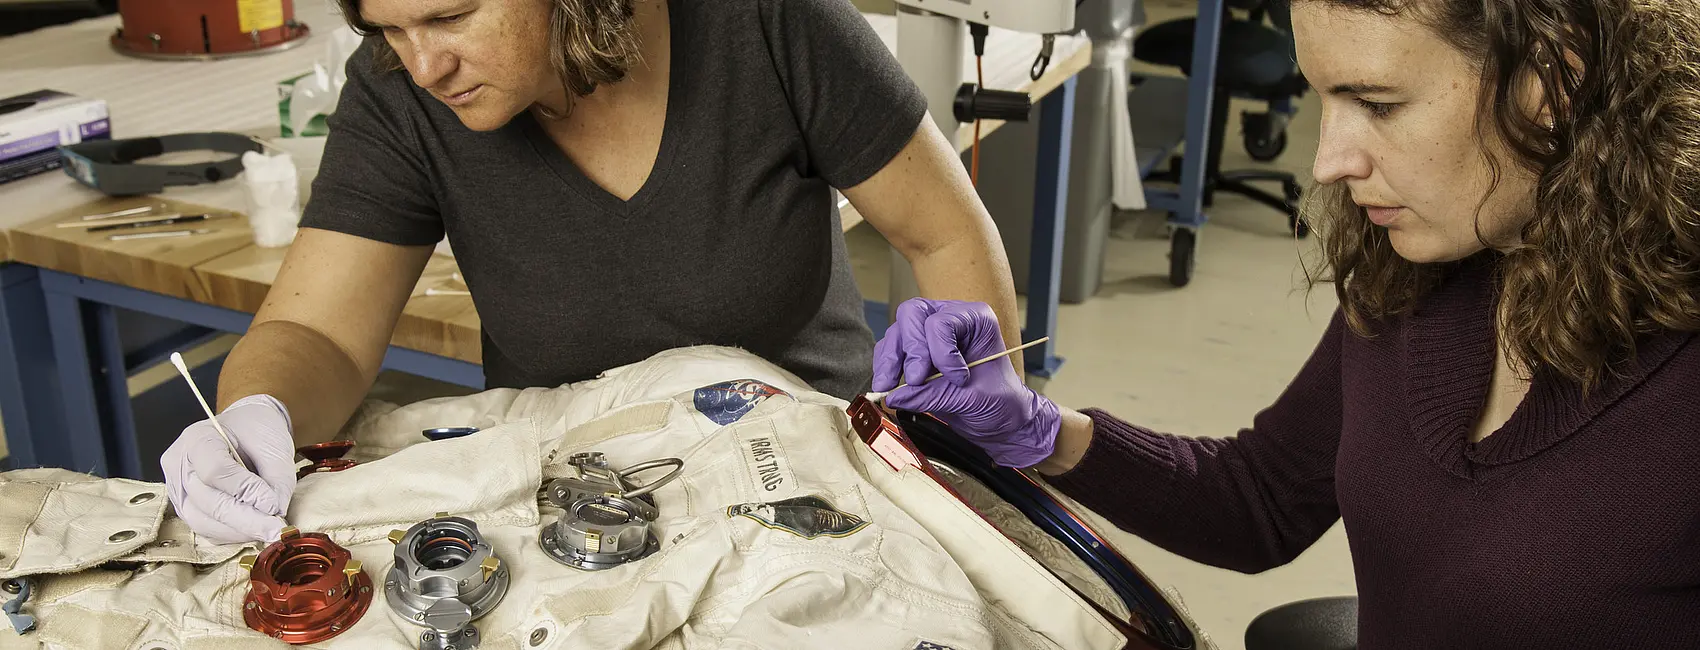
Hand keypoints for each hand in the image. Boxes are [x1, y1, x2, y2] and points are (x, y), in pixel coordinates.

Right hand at [160, 394, 298, 544]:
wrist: (242, 429)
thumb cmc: (255, 431)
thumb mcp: (273, 445)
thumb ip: (277, 478)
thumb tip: (276, 512)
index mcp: (198, 439)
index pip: (216, 472)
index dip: (246, 492)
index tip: (274, 505)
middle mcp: (179, 464)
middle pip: (208, 501)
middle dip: (246, 521)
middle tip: (276, 531)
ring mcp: (178, 488)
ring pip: (203, 521)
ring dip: (239, 531)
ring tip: (269, 531)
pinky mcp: (185, 507)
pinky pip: (205, 528)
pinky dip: (232, 533)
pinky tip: (254, 530)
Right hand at [872, 298, 1059, 467]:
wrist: (1001, 419)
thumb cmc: (1000, 402)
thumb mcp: (972, 399)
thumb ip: (932, 395)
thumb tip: (897, 395)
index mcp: (975, 319)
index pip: (943, 321)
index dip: (941, 352)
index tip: (955, 379)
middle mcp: (950, 318)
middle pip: (912, 315)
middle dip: (911, 350)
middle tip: (916, 380)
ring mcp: (929, 333)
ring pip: (897, 332)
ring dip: (890, 360)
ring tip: (889, 386)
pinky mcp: (915, 352)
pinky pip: (890, 350)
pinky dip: (885, 367)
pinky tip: (888, 387)